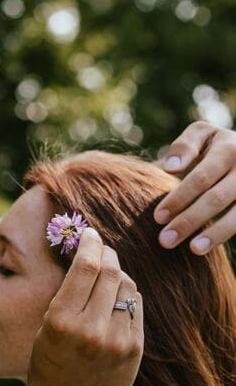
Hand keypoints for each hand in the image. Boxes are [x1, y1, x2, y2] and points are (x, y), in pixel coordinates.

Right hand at [26, 228, 142, 385]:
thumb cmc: (47, 366)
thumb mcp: (44, 328)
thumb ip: (68, 295)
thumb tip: (89, 255)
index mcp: (61, 321)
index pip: (86, 265)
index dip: (91, 242)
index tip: (90, 233)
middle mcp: (91, 329)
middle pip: (110, 271)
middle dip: (107, 253)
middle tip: (101, 248)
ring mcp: (116, 340)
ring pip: (127, 286)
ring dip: (118, 274)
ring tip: (107, 276)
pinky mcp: (134, 350)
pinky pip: (136, 308)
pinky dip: (127, 297)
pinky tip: (116, 300)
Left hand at [155, 122, 235, 254]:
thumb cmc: (216, 146)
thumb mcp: (202, 135)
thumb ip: (184, 146)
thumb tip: (170, 167)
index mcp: (228, 148)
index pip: (201, 177)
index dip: (179, 198)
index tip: (157, 217)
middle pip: (216, 198)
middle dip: (189, 220)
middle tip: (165, 241)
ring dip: (215, 234)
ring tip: (193, 249)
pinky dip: (225, 235)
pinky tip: (209, 248)